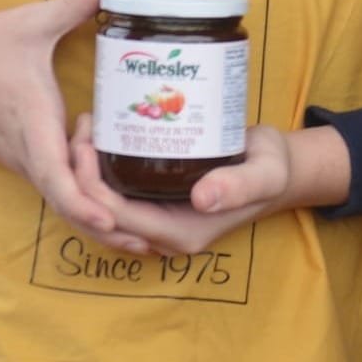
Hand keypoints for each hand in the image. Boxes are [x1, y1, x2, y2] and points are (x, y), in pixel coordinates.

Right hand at [0, 0, 123, 239]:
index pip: (55, 174)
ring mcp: (24, 159)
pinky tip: (117, 212)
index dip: (82, 199)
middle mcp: (27, 150)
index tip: (111, 217)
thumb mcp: (32, 22)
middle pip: (65, 201)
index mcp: (31, 121)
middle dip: (104, 224)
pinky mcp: (26, 158)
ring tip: (144, 239)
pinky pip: (56, 190)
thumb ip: (76, 2)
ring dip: (96, 220)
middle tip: (150, 239)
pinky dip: (84, 206)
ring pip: (61, 200)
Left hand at [67, 119, 348, 256]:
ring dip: (85, 172)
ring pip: (102, 207)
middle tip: (83, 126)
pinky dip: (101, 170)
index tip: (86, 142)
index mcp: (181, 234)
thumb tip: (203, 198)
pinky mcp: (157, 204)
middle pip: (101, 215)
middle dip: (79, 176)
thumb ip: (238, 186)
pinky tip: (103, 137)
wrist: (283, 171)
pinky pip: (116, 195)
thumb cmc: (274, 170)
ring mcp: (158, 221)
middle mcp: (162, 235)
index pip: (116, 217)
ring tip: (88, 127)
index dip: (90, 186)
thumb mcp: (265, 174)